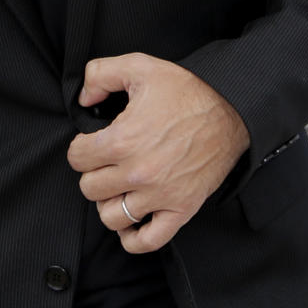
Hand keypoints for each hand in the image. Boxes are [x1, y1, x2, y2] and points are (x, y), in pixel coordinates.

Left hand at [67, 52, 248, 253]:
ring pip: (112, 217)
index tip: (92, 142)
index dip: (81, 147)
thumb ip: (100, 74)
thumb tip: (84, 99)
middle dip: (93, 172)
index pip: (77, 158)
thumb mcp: (139, 66)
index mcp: (123, 140)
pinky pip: (149, 241)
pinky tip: (131, 221)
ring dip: (109, 203)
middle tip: (106, 161)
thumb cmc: (186, 90)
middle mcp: (138, 173)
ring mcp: (160, 196)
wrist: (229, 110)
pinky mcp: (181, 210)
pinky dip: (133, 238)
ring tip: (118, 186)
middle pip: (90, 188)